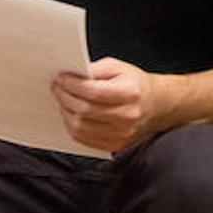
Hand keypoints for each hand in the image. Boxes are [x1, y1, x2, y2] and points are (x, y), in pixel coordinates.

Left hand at [52, 56, 172, 152]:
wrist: (156, 105)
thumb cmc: (135, 84)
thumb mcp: (118, 67)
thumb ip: (95, 68)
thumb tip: (72, 74)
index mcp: (131, 93)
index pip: (94, 91)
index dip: (72, 85)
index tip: (60, 78)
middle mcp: (128, 116)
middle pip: (85, 110)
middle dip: (64, 97)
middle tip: (57, 87)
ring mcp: (122, 134)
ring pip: (80, 127)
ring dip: (65, 112)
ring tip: (63, 100)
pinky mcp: (115, 145)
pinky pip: (84, 139)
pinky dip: (72, 126)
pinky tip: (71, 114)